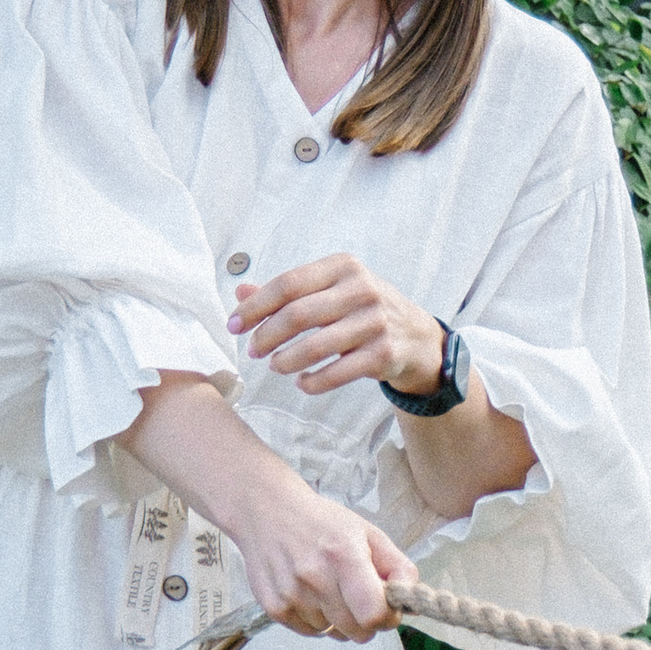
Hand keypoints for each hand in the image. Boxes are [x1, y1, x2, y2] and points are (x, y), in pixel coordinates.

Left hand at [231, 256, 444, 398]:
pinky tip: (302, 382)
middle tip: (253, 351)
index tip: (233, 325)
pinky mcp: (384, 354)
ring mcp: (375, 322)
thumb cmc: (362, 311)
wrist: (417, 338)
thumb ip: (287, 292)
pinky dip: (312, 382)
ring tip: (276, 366)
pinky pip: (336, 373)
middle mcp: (361, 290)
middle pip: (297, 314)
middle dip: (266, 336)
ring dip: (285, 361)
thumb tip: (239, 291)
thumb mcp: (331, 291)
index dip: (255, 306)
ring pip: (314, 346)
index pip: (287, 284)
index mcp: (343, 267)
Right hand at [234, 453, 416, 641]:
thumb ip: (397, 566)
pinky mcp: (274, 608)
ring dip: (339, 619)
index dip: (388, 616)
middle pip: (357, 631)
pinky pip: (311, 633)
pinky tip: (310, 592)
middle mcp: (315, 577)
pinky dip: (317, 620)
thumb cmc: (323, 523)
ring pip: (334, 634)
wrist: (266, 510)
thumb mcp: (367, 532)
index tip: (387, 607)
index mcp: (344, 554)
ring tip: (328, 587)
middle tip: (360, 597)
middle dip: (366, 621)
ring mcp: (291, 595)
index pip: (373, 613)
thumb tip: (411, 598)